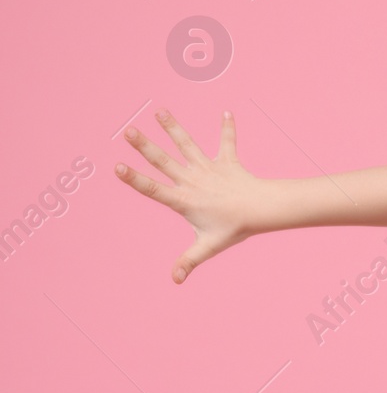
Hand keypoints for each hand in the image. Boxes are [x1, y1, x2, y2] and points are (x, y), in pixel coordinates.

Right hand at [116, 110, 262, 282]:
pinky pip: (227, 142)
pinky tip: (228, 112)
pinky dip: (228, 128)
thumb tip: (175, 281)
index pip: (153, 189)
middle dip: (145, 146)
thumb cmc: (233, 229)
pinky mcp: (227, 162)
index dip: (135, 179)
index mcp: (184, 200)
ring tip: (161, 111)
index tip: (117, 167)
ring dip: (174, 128)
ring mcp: (209, 169)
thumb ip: (189, 261)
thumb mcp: (208, 247)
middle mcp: (192, 180)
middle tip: (128, 130)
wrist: (262, 210)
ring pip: (188, 145)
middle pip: (164, 161)